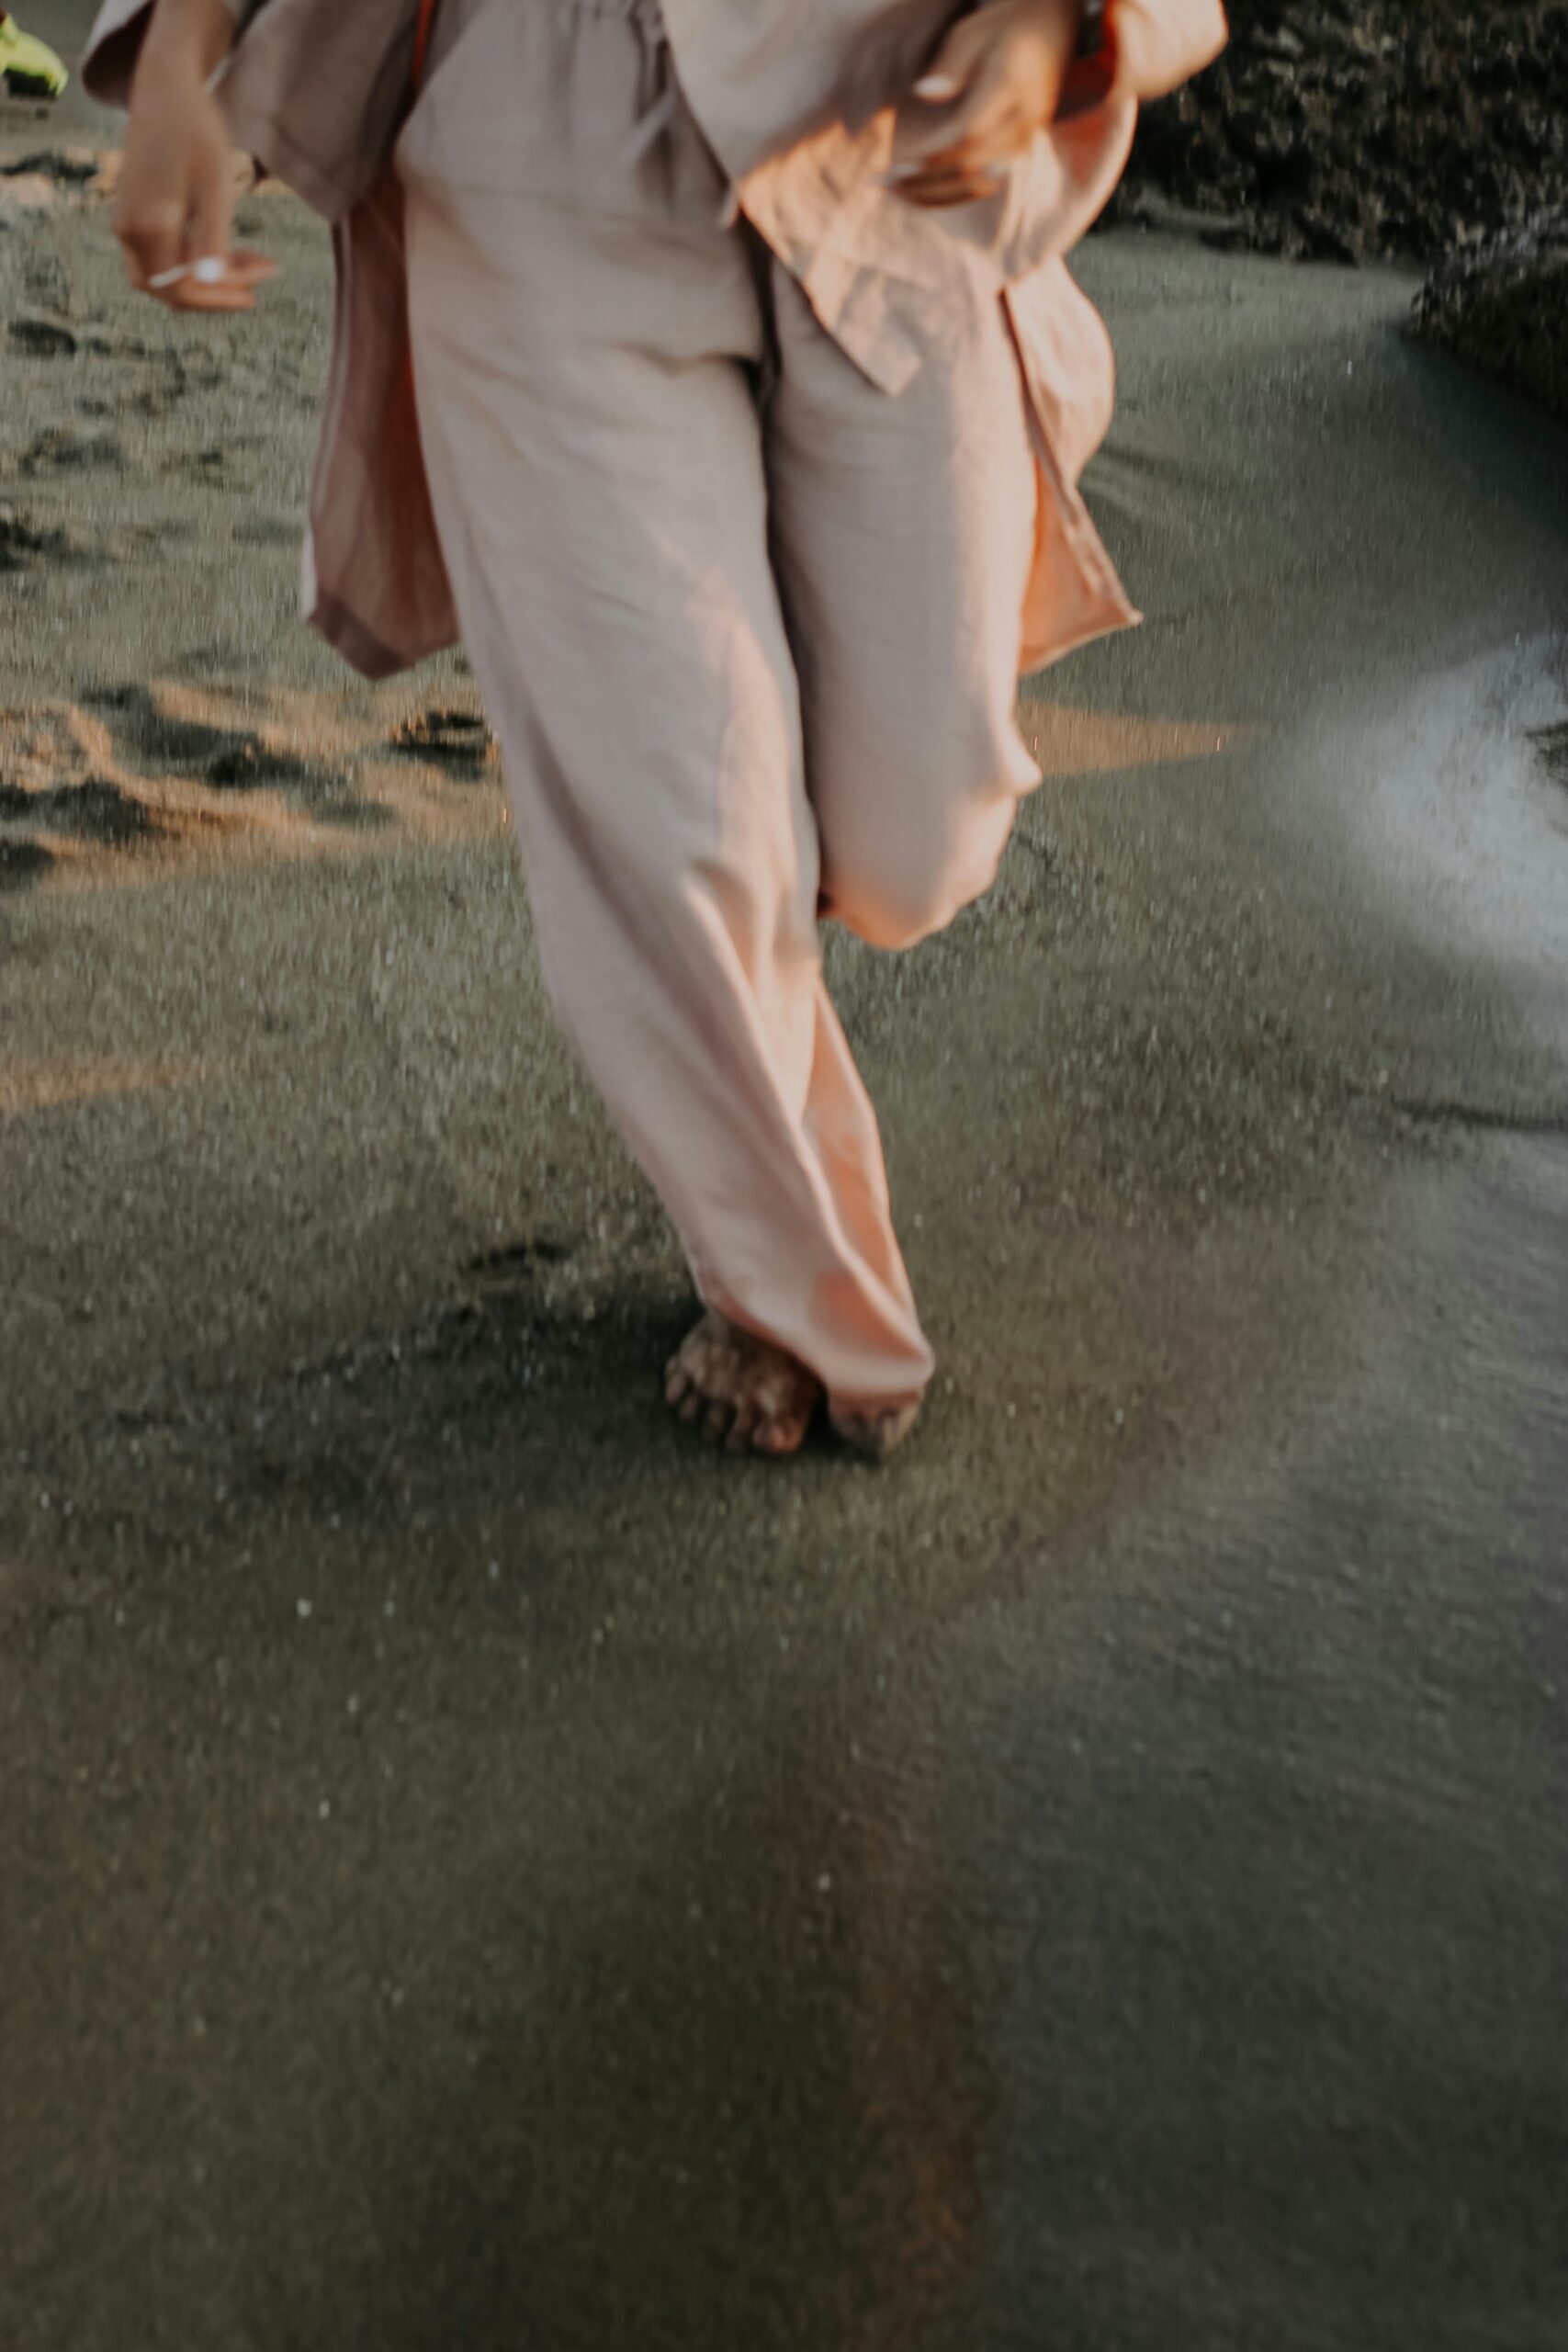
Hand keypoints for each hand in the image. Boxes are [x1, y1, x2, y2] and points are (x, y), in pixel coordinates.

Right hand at [114, 0, 274, 309]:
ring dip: (207, 281)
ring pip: (165, 279)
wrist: (165, 90)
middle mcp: (129, 231)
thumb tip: (211, 282)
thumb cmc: (195, 130)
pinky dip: (194, 263)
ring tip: (251, 262)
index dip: (222, 296)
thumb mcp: (214, 182)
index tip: (263, 282)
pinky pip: (161, 259)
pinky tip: (227, 248)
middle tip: (260, 274)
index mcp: (149, 225)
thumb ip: (212, 236)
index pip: (182, 289)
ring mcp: (126, 225)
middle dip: (216, 293)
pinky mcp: (131, 217)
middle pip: (170, 292)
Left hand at [889, 0, 1080, 206]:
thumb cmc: (1003, 26)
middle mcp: (1026, 117)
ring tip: (898, 194)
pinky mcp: (1022, 150)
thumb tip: (924, 95)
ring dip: (937, 195)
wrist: (1051, 28)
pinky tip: (923, 195)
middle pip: (974, 165)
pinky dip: (953, 196)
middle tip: (885, 182)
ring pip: (981, 185)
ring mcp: (1028, 138)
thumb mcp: (972, 31)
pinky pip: (987, 186)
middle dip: (926, 180)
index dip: (933, 152)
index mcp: (1013, 83)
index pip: (970, 131)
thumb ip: (950, 64)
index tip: (898, 162)